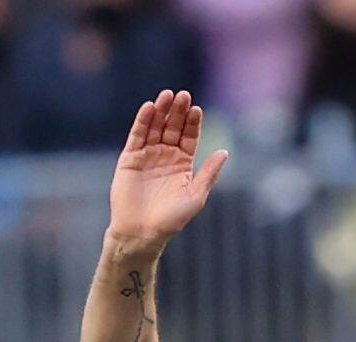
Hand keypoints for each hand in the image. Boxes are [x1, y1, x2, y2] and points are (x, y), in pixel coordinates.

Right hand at [107, 90, 227, 248]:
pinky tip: (149, 108)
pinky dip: (143, 121)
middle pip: (173, 127)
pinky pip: (137, 136)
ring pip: (155, 127)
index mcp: (183, 163)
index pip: (189, 136)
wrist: (141, 232)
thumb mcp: (195, 196)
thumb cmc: (171, 219)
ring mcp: (147, 155)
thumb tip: (225, 152)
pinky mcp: (130, 158)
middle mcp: (165, 156)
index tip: (196, 110)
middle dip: (178, 112)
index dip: (192, 123)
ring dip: (161, 111)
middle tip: (183, 96)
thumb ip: (209, 174)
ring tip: (167, 96)